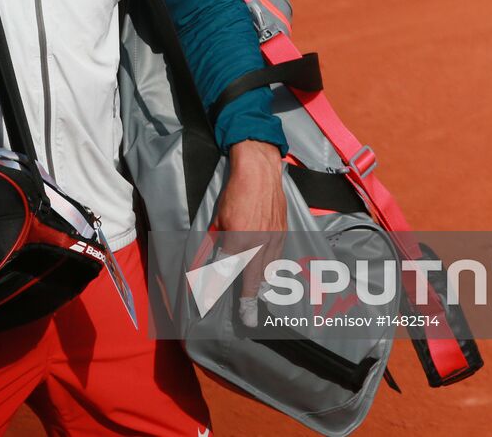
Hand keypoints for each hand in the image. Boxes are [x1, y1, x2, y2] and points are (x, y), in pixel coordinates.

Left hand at [214, 140, 286, 314]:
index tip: (210, 304)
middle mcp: (257, 244)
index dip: (217, 289)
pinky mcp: (283, 233)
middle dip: (249, 300)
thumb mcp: (218, 218)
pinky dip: (272, 269)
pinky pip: (277, 258)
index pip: (226, 272)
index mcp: (238, 241)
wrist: (260, 173)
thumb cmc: (236, 193)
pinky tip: (269, 275)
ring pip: (268, 271)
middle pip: (253, 279)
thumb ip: (214, 241)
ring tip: (258, 301)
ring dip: (262, 287)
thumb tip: (208, 258)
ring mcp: (273, 240)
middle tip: (248, 319)